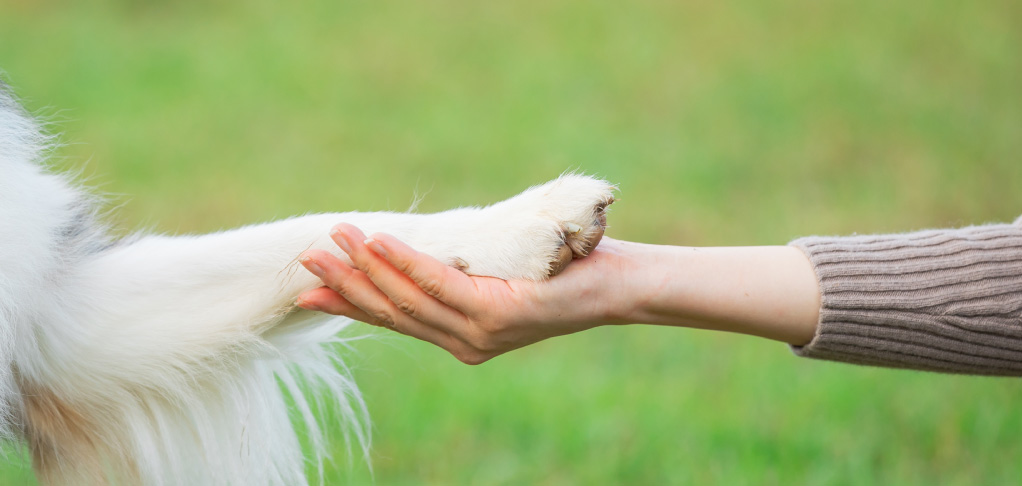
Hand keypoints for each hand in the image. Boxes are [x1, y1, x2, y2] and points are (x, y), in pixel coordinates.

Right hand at [296, 224, 628, 363]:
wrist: (617, 284)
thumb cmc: (561, 272)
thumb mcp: (497, 272)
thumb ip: (460, 272)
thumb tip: (416, 246)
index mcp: (463, 338)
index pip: (395, 321)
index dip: (350, 304)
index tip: (309, 290)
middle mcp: (467, 343)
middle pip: (391, 313)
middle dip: (345, 286)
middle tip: (306, 258)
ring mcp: (481, 332)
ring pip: (408, 300)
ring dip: (366, 269)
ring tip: (333, 241)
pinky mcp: (498, 313)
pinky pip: (440, 284)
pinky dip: (404, 262)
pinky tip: (378, 242)